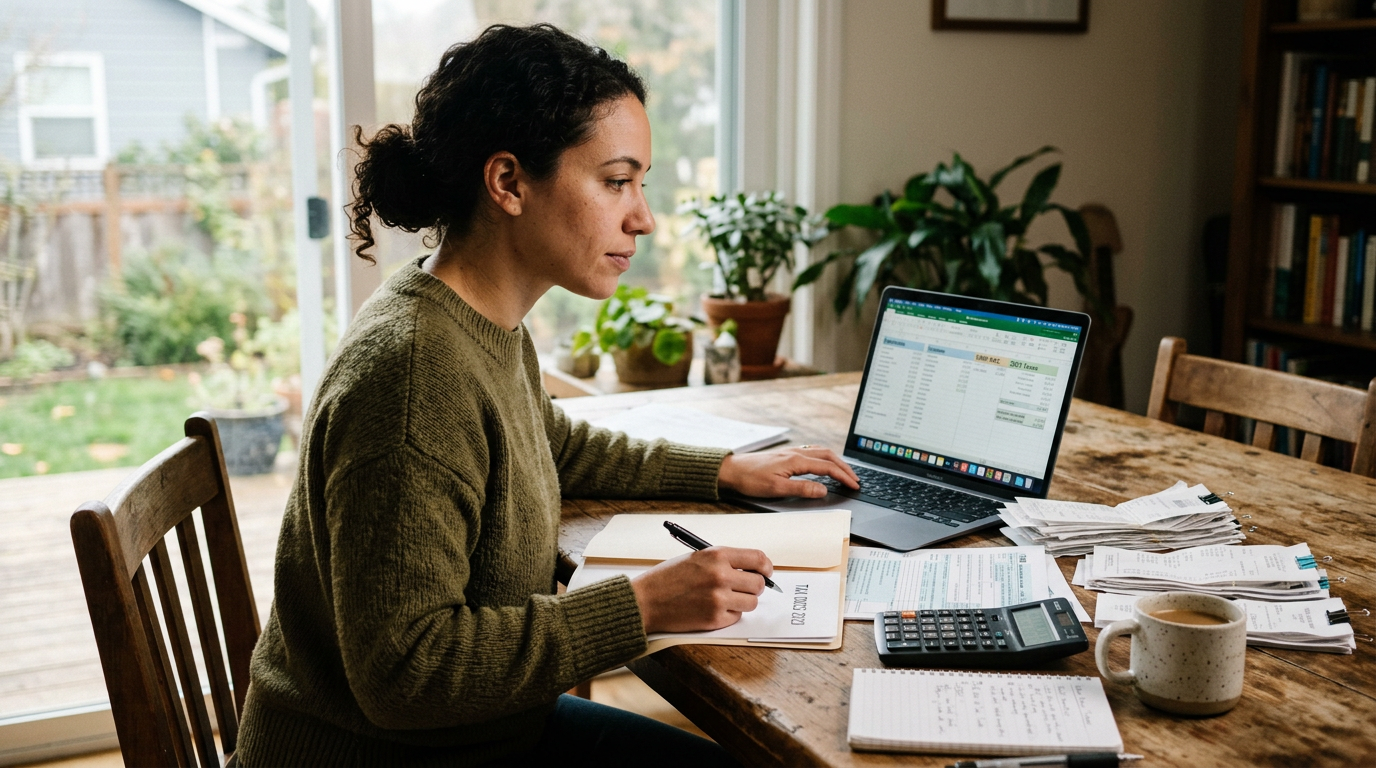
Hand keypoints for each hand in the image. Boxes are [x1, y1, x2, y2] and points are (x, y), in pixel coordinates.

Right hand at [630, 547, 772, 633]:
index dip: (766, 567)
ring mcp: (719, 599)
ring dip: (743, 602)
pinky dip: (729, 614)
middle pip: (758, 584)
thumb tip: (752, 570)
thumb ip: (723, 561)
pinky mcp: (715, 619)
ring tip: (725, 599)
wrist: (645, 601)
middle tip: (743, 588)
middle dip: (754, 587)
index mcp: (716, 555)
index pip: (757, 558)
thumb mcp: (696, 558)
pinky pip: (736, 617)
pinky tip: (712, 608)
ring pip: (752, 602)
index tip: (766, 572)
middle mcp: (721, 575)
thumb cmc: (667, 578)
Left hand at [717, 445, 859, 498]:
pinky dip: (824, 457)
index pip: (828, 467)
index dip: (844, 477)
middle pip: (828, 456)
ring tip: (844, 471)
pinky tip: (823, 463)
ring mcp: (791, 452)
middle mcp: (796, 453)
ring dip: (835, 461)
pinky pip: (811, 452)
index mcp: (796, 461)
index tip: (855, 485)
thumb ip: (802, 489)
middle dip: (844, 467)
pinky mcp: (785, 455)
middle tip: (855, 479)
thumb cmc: (750, 479)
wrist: (731, 470)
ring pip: (821, 452)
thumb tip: (824, 490)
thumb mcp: (777, 489)